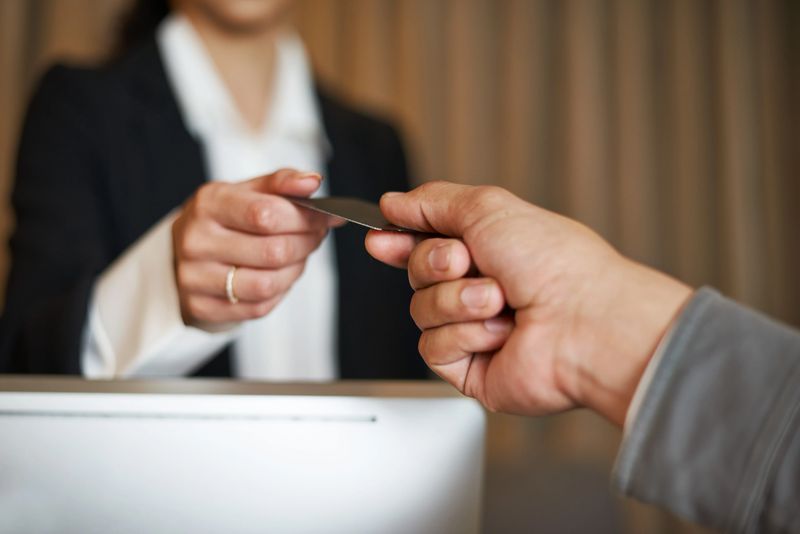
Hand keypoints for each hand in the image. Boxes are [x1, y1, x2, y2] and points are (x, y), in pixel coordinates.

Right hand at [172, 169, 337, 326]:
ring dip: (295, 270)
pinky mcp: (201, 307)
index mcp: (208, 204)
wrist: (181, 251)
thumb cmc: (224, 219)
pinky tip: (279, 276)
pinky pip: (258, 307)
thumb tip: (312, 182)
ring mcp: (194, 278)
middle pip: (272, 252)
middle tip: (317, 236)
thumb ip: (281, 183)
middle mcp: (196, 241)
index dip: (304, 218)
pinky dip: (279, 291)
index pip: (265, 214)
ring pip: (267, 284)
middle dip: (306, 244)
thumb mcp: (247, 192)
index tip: (324, 217)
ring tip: (299, 257)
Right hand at [365, 182, 691, 424]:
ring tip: (499, 302)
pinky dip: (464, 335)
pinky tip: (499, 334)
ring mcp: (475, 330)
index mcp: (487, 250)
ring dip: (457, 301)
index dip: (399, 241)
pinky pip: (433, 347)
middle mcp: (481, 289)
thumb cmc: (554, 263)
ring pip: (421, 311)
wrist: (584, 322)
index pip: (426, 244)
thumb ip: (433, 202)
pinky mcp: (471, 367)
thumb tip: (394, 203)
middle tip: (467, 261)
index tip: (379, 238)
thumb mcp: (487, 208)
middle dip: (435, 263)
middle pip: (417, 274)